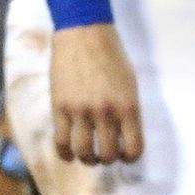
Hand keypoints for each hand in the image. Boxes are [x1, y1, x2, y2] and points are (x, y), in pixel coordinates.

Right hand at [49, 23, 143, 163]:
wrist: (85, 35)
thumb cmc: (112, 56)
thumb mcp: (130, 82)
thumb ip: (127, 108)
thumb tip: (124, 134)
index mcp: (128, 105)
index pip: (134, 147)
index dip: (130, 157)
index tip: (126, 155)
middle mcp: (106, 112)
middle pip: (107, 155)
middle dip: (108, 159)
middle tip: (105, 154)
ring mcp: (81, 112)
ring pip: (84, 153)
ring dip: (87, 159)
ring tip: (89, 155)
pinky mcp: (60, 109)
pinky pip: (61, 143)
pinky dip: (65, 154)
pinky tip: (70, 153)